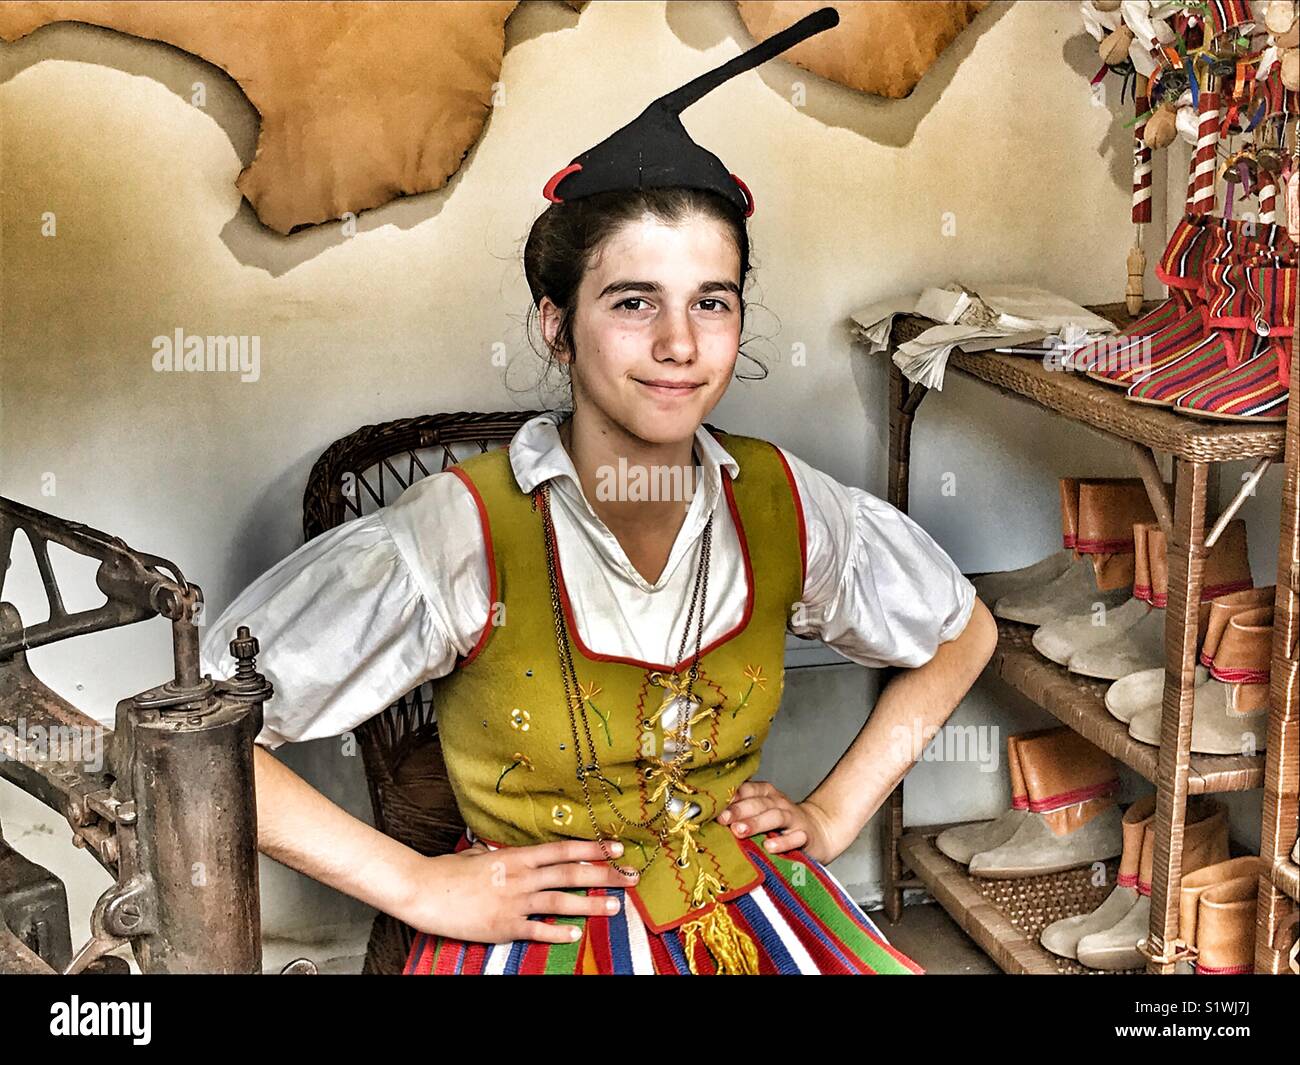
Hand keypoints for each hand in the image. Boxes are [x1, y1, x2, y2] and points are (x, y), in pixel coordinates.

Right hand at [397, 838, 638, 944]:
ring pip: (561, 901)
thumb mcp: (479, 854)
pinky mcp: (503, 926)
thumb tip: (507, 852)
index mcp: (516, 856)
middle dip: (604, 874)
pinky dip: (557, 933)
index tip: (616, 847)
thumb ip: (500, 854)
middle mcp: (520, 876)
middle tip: (630, 877)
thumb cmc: (448, 871)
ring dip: (591, 905)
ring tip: (615, 907)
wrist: (424, 889)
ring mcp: (513, 902)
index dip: (592, 848)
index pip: (563, 850)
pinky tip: (575, 935)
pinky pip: (536, 930)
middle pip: (571, 874)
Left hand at [717, 781, 845, 863]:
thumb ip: (739, 815)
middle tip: (723, 820)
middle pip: (758, 803)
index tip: (713, 808)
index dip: (731, 797)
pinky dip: (783, 842)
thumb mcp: (760, 816)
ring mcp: (794, 819)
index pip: (747, 790)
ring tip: (739, 831)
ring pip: (775, 816)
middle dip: (739, 810)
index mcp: (765, 794)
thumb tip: (707, 819)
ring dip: (756, 823)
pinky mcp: (806, 836)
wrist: (819, 832)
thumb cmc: (779, 827)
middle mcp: (779, 803)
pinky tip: (770, 847)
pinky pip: (796, 837)